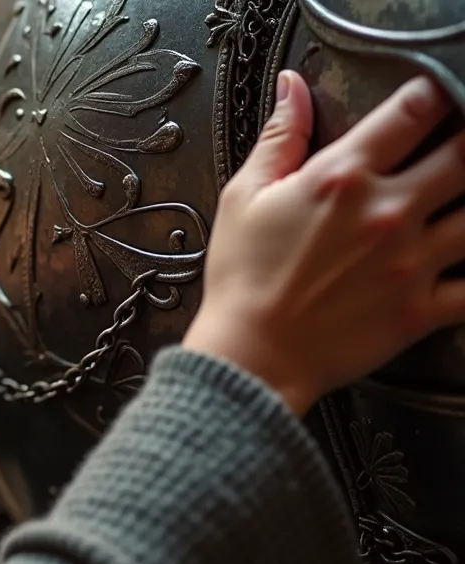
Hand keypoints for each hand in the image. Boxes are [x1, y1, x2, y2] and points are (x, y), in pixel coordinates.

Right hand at [184, 71, 464, 415]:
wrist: (249, 356)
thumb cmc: (242, 278)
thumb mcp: (245, 196)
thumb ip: (279, 137)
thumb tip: (293, 86)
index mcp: (342, 178)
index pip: (414, 111)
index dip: (433, 96)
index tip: (434, 100)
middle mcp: (387, 212)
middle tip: (457, 149)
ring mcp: (411, 262)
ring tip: (457, 204)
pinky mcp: (421, 309)